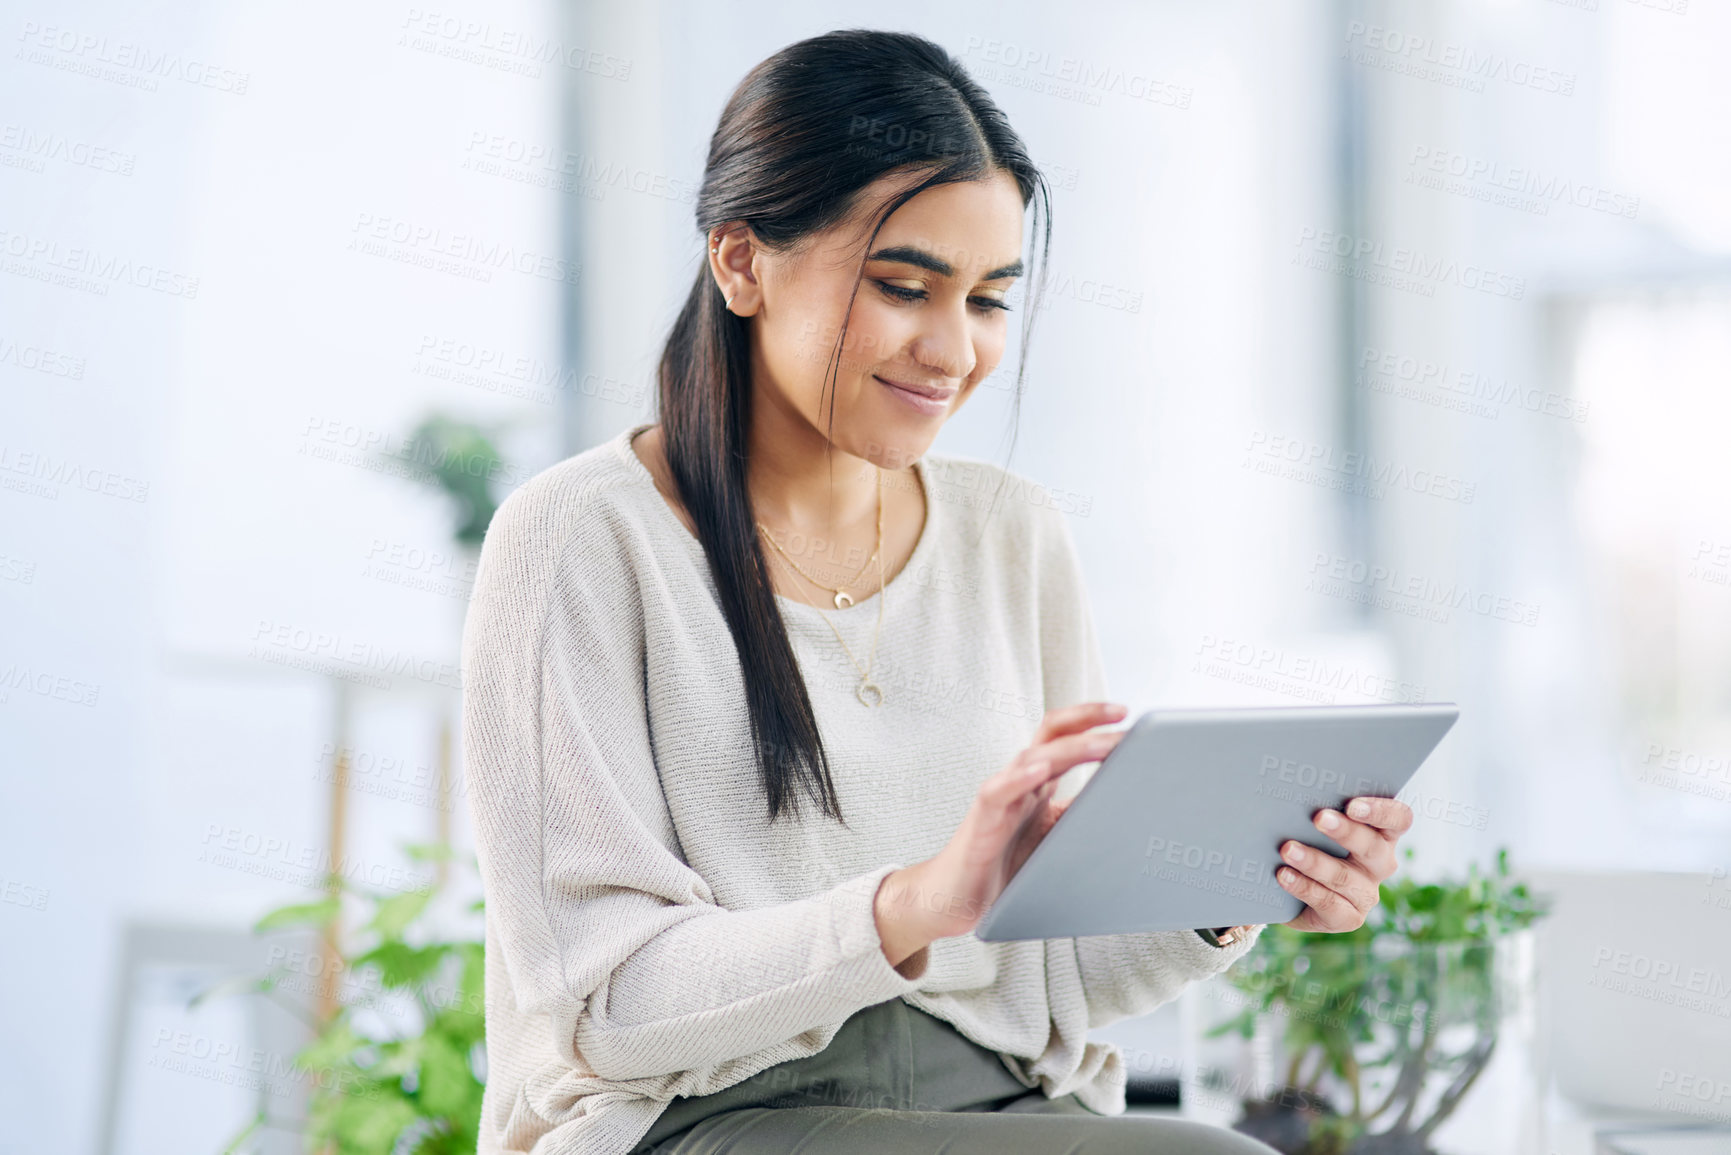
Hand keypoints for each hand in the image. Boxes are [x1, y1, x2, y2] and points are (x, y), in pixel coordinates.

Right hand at [873, 702, 1128, 971]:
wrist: (959, 895)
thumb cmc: (1004, 864)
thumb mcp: (1054, 835)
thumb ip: (1080, 814)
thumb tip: (1124, 802)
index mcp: (1038, 781)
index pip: (1064, 736)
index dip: (1092, 720)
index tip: (1126, 715)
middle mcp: (1020, 781)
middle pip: (1052, 734)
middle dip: (1087, 719)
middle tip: (1122, 714)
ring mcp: (1001, 796)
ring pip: (1033, 758)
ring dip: (1070, 748)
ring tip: (1100, 743)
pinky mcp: (983, 819)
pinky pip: (999, 791)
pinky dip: (1019, 778)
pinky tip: (1040, 771)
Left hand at [1277, 796, 1413, 932]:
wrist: (1287, 891)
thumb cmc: (1306, 842)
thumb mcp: (1316, 825)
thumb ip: (1319, 809)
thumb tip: (1296, 793)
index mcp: (1381, 834)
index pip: (1398, 819)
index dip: (1381, 811)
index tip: (1352, 805)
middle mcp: (1380, 864)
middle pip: (1373, 847)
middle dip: (1346, 832)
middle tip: (1319, 818)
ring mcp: (1366, 893)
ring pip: (1345, 877)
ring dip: (1315, 861)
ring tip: (1288, 849)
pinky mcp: (1349, 918)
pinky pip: (1329, 903)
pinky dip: (1304, 887)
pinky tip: (1284, 875)